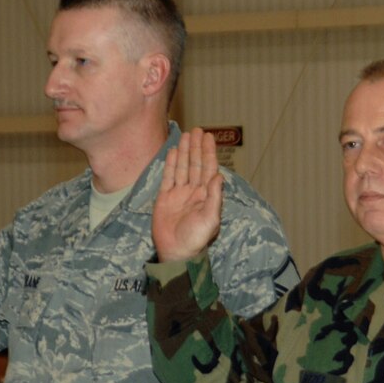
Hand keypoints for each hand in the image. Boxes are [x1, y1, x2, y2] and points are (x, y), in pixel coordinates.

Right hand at [152, 128, 222, 261]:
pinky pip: (168, 177)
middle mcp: (193, 192)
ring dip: (185, 152)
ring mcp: (178, 194)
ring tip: (185, 135)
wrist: (176, 252)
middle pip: (196, 164)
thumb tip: (219, 176)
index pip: (208, 169)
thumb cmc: (196, 238)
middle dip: (196, 147)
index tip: (209, 137)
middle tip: (197, 130)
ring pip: (183, 168)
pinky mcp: (165, 199)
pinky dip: (171, 164)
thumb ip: (214, 197)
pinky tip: (173, 152)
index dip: (209, 153)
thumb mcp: (210, 219)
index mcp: (206, 195)